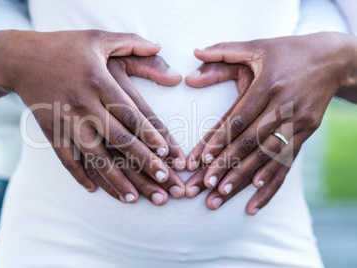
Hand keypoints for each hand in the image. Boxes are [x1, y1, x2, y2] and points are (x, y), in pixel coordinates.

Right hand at [0, 30, 185, 202]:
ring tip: (134, 198)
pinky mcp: (50, 130)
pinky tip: (93, 190)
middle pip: (119, 139)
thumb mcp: (98, 37)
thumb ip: (131, 41)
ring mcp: (66, 120)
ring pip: (94, 156)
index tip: (166, 153)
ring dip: (115, 179)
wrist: (20, 57)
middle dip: (143, 161)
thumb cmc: (64, 46)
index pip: (130, 113)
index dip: (149, 134)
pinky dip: (78, 175)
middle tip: (164, 180)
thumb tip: (158, 44)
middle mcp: (84, 104)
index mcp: (99, 81)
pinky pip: (65, 158)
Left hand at [185, 32, 356, 212]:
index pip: (239, 119)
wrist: (333, 58)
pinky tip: (256, 195)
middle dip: (226, 166)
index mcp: (268, 84)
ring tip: (222, 195)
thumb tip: (195, 53)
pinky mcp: (307, 131)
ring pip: (267, 156)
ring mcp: (298, 121)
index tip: (200, 161)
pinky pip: (288, 160)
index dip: (218, 141)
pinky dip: (272, 179)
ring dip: (244, 177)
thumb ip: (225, 50)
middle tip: (205, 186)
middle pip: (251, 142)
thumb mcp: (257, 46)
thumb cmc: (288, 51)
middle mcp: (284, 106)